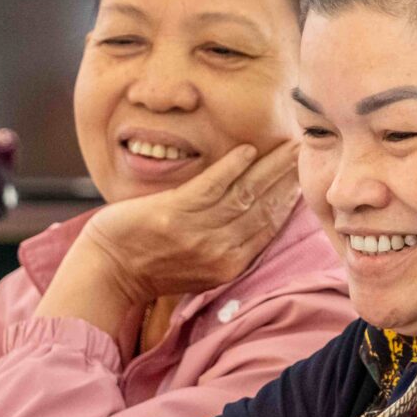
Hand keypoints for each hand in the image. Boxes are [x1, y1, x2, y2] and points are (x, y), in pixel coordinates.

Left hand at [54, 141, 300, 321]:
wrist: (108, 270)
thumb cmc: (152, 263)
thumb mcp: (202, 263)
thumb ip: (230, 243)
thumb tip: (259, 214)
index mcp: (230, 265)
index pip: (270, 225)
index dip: (291, 197)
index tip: (305, 174)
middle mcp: (219, 251)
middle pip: (264, 207)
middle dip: (288, 176)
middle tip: (307, 151)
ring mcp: (196, 233)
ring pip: (244, 194)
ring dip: (269, 167)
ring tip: (288, 145)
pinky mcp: (173, 214)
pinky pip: (211, 186)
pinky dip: (231, 166)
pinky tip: (248, 149)